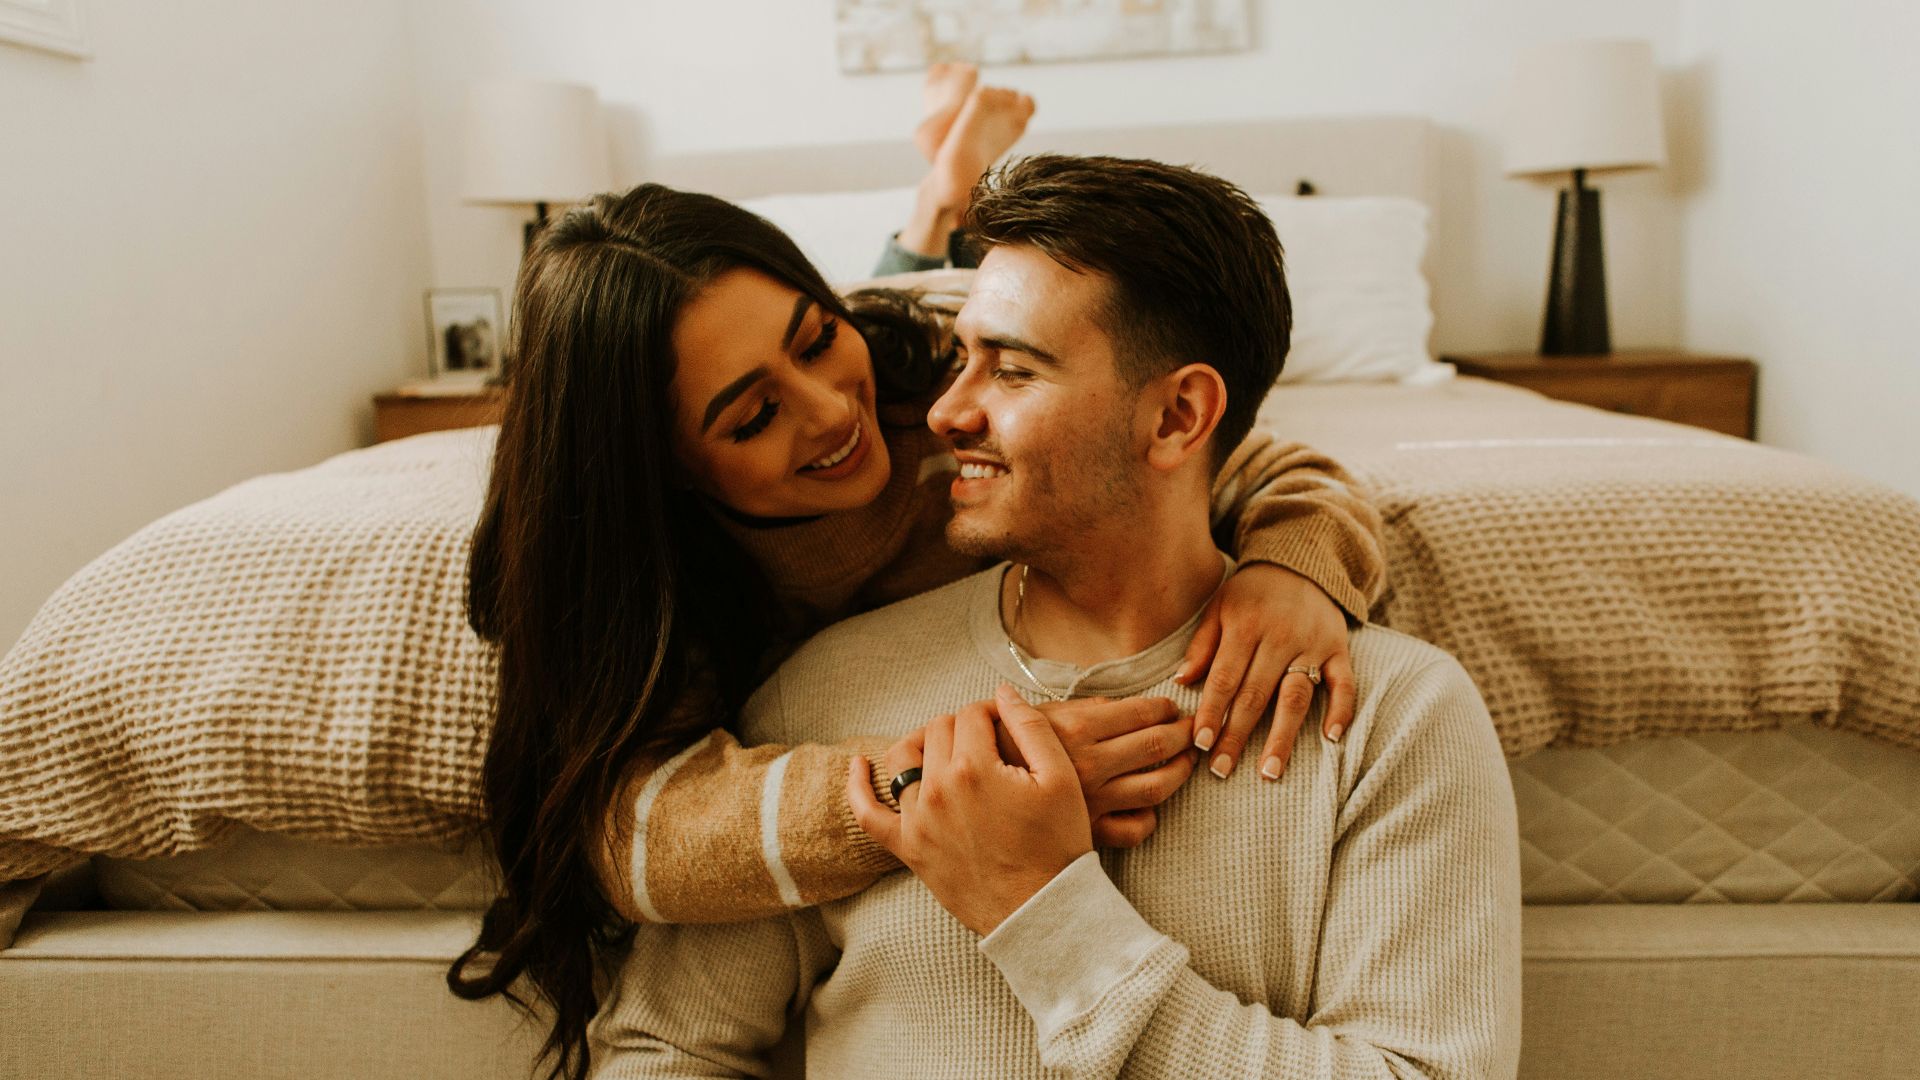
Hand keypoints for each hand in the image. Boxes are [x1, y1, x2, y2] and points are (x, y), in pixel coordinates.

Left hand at [849, 684, 1091, 935]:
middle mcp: (937, 789)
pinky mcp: (908, 848)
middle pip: (939, 731)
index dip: (993, 713)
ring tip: (947, 749)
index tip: (1008, 726)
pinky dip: (859, 787)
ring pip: (904, 758)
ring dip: (924, 745)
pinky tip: (858, 765)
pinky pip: (868, 814)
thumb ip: (1031, 726)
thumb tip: (1003, 693)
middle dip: (963, 727)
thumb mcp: (1060, 778)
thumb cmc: (1057, 845)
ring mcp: (917, 820)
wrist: (1041, 910)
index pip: (971, 714)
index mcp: (974, 768)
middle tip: (990, 743)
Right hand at [1003, 697, 1195, 848]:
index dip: (1164, 707)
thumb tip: (1115, 705)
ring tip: (1186, 761)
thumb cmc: (1000, 751)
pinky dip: (1150, 817)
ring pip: (1157, 786)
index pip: (1140, 713)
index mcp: (1077, 729)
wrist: (971, 802)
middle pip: (1157, 745)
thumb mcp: (1033, 718)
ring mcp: (1094, 801)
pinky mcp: (1091, 832)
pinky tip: (1150, 805)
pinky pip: (1136, 829)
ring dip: (1181, 771)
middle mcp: (1091, 764)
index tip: (1173, 707)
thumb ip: (1077, 709)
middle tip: (1192, 728)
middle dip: (1184, 733)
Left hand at [1177, 563, 1356, 781]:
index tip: (1200, 744)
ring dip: (1283, 736)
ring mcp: (1312, 645)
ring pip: (1296, 696)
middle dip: (1237, 735)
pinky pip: (1344, 683)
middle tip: (1222, 770)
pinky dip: (1341, 710)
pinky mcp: (1339, 649)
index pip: (1224, 678)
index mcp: (1245, 626)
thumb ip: (1202, 645)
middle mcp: (1279, 637)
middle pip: (1256, 694)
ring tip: (1269, 771)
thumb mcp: (1219, 607)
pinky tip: (1331, 739)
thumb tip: (1181, 681)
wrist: (1301, 562)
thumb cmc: (1251, 593)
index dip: (1212, 712)